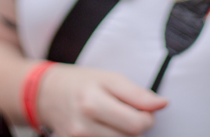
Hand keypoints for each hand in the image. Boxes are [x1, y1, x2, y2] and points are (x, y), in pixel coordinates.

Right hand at [38, 64, 167, 136]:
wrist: (47, 94)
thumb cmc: (81, 83)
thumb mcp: (109, 78)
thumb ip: (137, 93)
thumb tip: (162, 104)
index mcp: (93, 103)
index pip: (136, 125)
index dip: (147, 118)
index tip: (143, 110)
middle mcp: (83, 126)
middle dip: (135, 127)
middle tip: (126, 113)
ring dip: (122, 135)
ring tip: (112, 119)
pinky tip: (104, 129)